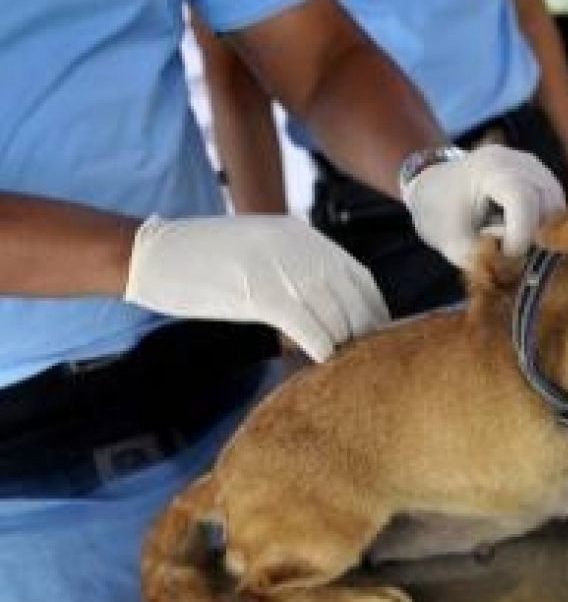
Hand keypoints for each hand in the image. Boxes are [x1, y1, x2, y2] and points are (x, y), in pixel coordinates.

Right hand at [125, 216, 388, 361]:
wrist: (152, 253)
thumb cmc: (205, 260)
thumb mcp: (262, 251)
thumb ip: (297, 270)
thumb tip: (329, 308)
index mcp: (303, 236)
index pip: (358, 276)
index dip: (374, 309)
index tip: (381, 335)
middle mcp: (300, 248)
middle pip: (353, 297)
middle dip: (366, 331)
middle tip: (371, 359)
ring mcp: (281, 268)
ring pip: (334, 313)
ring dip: (345, 343)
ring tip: (347, 366)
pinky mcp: (260, 292)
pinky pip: (306, 326)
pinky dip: (320, 346)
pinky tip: (322, 361)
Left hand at [402, 144, 565, 265]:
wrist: (433, 188)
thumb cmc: (439, 214)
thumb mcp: (455, 245)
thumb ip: (486, 259)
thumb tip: (518, 270)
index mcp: (490, 167)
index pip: (523, 201)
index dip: (521, 236)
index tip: (505, 257)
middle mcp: (518, 160)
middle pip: (547, 204)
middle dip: (534, 236)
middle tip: (511, 252)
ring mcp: (532, 164)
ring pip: (556, 206)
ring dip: (541, 231)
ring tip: (514, 240)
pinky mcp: (540, 174)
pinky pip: (554, 204)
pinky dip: (542, 223)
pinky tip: (520, 230)